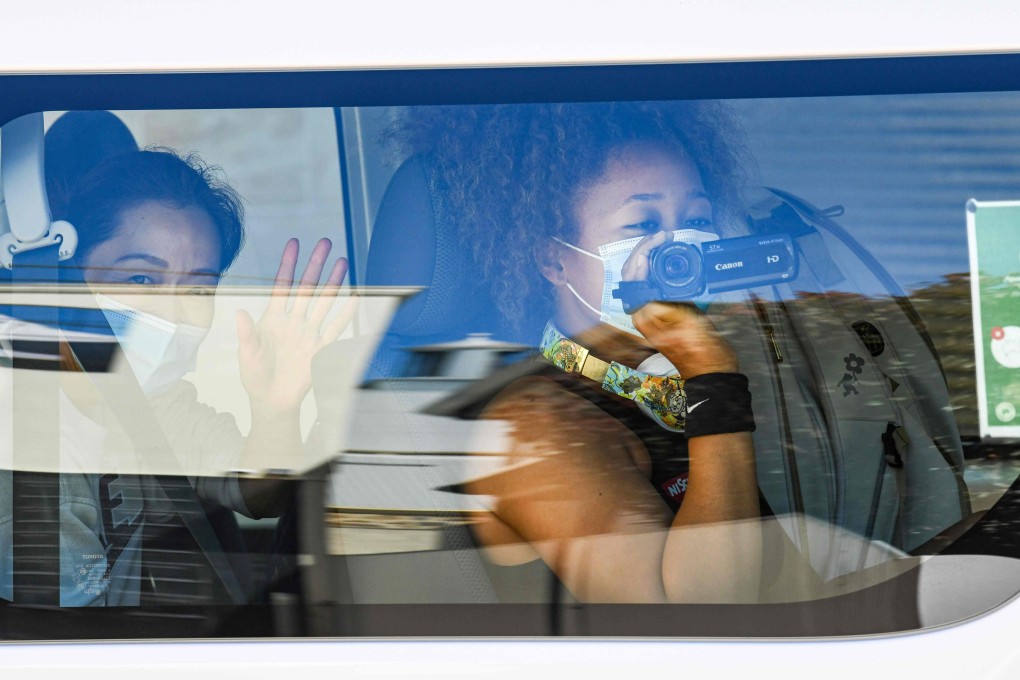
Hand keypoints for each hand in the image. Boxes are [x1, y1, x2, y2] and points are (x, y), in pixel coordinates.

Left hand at [236, 238, 355, 413]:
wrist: (272, 400)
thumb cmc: (255, 377)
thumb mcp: (247, 354)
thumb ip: (246, 333)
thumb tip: (240, 312)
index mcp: (273, 319)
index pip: (282, 286)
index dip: (288, 265)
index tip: (294, 244)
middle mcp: (293, 321)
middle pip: (307, 287)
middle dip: (316, 264)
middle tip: (325, 243)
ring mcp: (308, 333)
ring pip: (324, 302)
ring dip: (333, 282)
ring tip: (343, 262)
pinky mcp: (320, 348)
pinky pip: (336, 327)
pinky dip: (346, 314)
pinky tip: (355, 298)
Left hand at [621, 231, 737, 377]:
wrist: (715, 371)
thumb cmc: (700, 349)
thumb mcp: (682, 318)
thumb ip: (662, 294)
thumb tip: (646, 269)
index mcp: (642, 313)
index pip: (633, 274)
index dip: (643, 252)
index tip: (661, 238)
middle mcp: (645, 313)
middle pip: (636, 274)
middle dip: (646, 251)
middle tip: (664, 236)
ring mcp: (656, 314)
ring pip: (646, 279)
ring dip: (652, 258)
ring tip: (665, 243)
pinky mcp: (669, 314)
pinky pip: (660, 286)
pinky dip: (664, 270)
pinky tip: (674, 262)